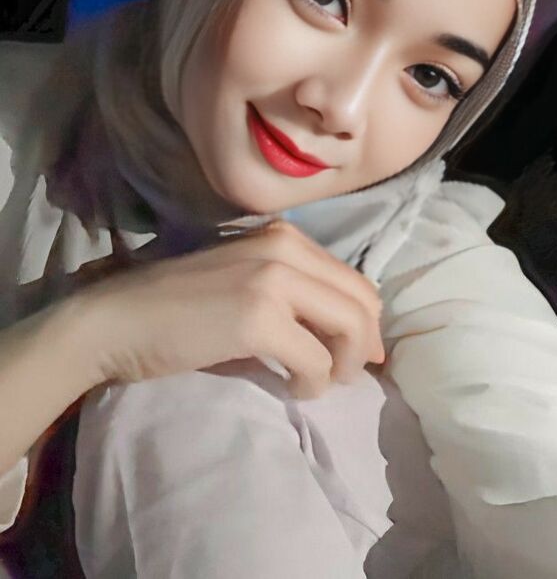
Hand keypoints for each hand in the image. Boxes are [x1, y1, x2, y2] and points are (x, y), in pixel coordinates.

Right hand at [76, 220, 384, 398]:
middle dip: (364, 344)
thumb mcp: (244, 278)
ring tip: (320, 383)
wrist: (119, 317)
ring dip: (344, 365)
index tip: (357, 354)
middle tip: (346, 376)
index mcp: (284, 236)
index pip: (353, 278)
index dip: (366, 321)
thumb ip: (291, 289)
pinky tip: (296, 390)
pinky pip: (316, 360)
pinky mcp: (258, 317)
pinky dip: (314, 383)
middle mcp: (286, 247)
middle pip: (362, 301)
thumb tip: (345, 329)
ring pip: (351, 327)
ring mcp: (273, 279)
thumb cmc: (177, 304)